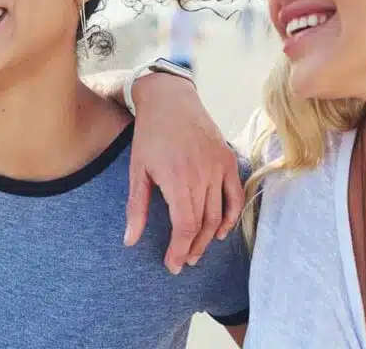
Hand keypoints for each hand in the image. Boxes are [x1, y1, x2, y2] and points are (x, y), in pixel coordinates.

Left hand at [124, 74, 242, 274]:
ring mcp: (218, 167)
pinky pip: (235, 196)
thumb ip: (136, 208)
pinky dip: (231, 217)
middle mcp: (202, 175)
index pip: (185, 226)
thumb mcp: (137, 171)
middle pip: (203, 224)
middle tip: (183, 261)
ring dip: (209, 237)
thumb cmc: (149, 135)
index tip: (172, 265)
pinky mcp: (228, 161)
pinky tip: (221, 231)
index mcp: (177, 179)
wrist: (170, 100)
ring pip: (219, 214)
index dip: (180, 249)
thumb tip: (130, 241)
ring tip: (197, 251)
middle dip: (193, 248)